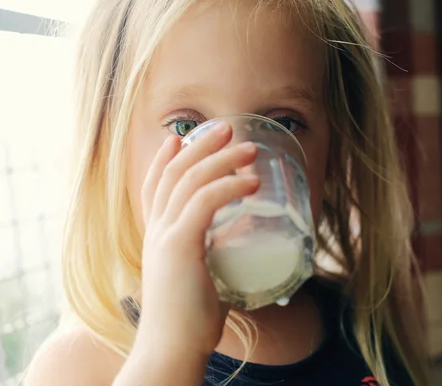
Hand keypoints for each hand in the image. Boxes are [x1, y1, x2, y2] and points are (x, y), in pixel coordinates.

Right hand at [136, 123, 258, 355]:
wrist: (171, 350)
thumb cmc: (189, 321)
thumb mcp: (200, 278)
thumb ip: (212, 257)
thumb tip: (239, 250)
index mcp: (158, 236)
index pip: (156, 186)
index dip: (167, 159)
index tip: (182, 138)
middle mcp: (156, 230)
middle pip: (174, 173)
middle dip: (202, 145)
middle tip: (229, 127)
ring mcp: (164, 236)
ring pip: (190, 181)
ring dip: (222, 159)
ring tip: (250, 148)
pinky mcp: (179, 247)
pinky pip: (203, 204)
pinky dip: (228, 187)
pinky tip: (250, 182)